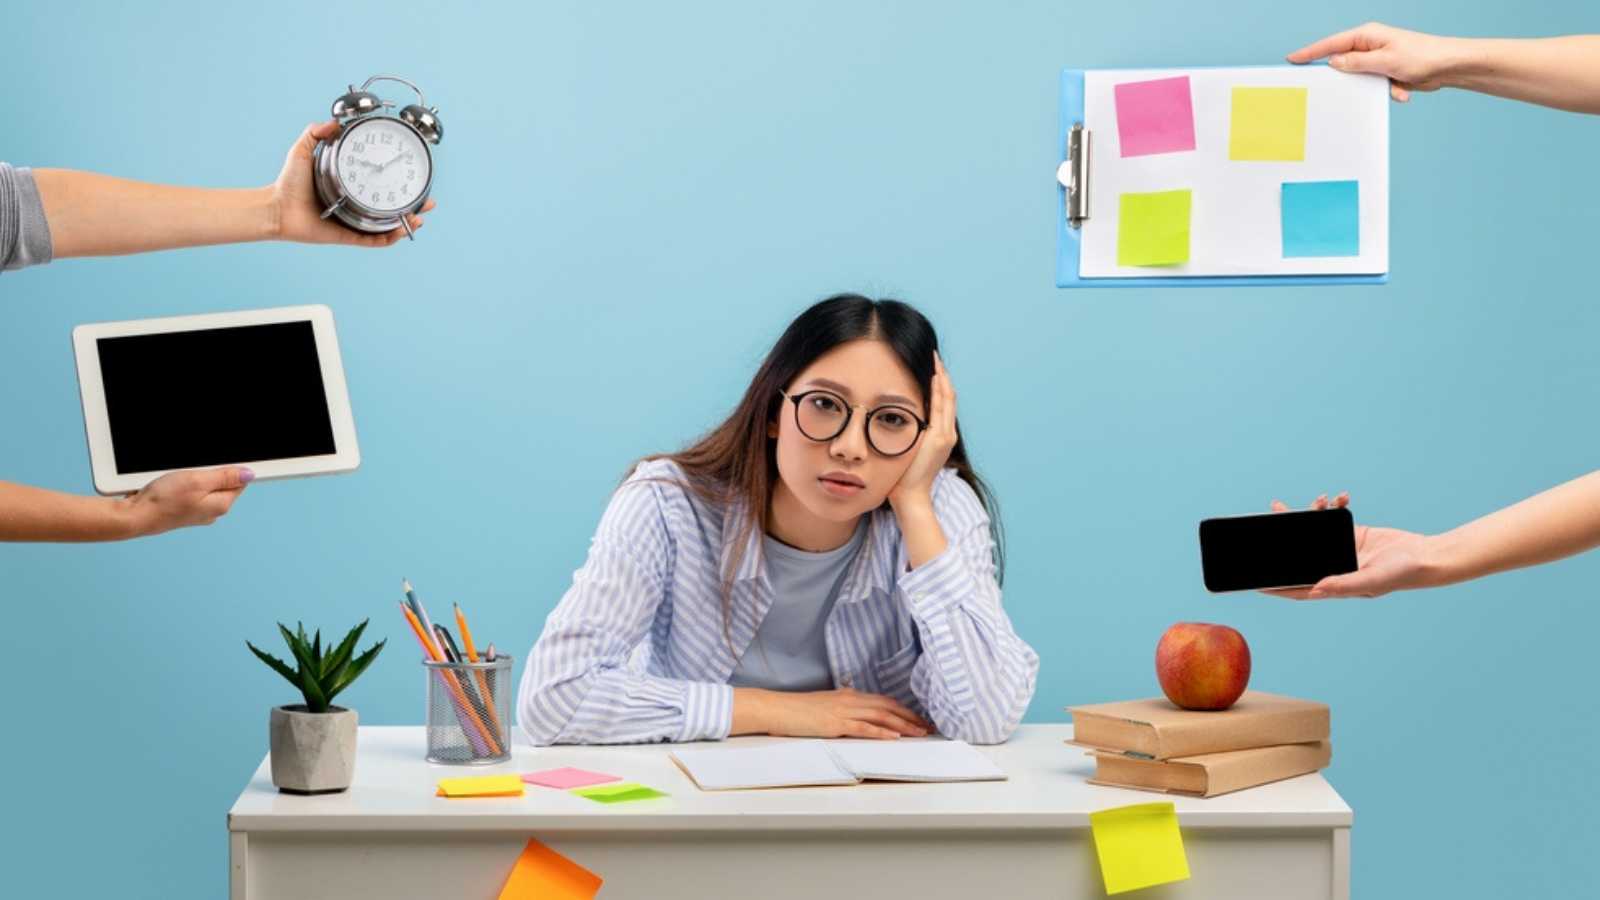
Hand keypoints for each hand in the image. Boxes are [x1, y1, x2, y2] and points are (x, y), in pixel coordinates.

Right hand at [121, 467, 252, 537]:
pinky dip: (186, 484)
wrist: (136, 515)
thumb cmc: (164, 499)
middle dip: (212, 472)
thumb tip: (249, 474)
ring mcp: (198, 513)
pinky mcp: (184, 511)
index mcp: (221, 505)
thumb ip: (225, 477)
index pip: (241, 482)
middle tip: (195, 470)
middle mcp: (213, 512)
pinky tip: (174, 483)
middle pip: (223, 484)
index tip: (219, 463)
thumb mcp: (198, 480)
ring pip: (206, 487)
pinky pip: (193, 492)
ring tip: (181, 477)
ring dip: (197, 477)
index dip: (234, 468)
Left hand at [268, 120, 435, 246]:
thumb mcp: (302, 150)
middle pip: (391, 207)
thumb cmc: (287, 183)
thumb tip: (334, 122)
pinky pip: (374, 240)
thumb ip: (316, 132)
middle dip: (412, 205)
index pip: (379, 184)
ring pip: (387, 226)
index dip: (398, 182)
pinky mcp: (348, 236)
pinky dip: (389, 237)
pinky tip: (400, 231)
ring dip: (406, 222)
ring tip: (419, 215)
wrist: (276, 208)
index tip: (411, 174)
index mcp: (349, 187)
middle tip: (427, 199)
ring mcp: (353, 221)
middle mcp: (354, 204)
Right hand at [737, 687, 933, 739]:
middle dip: (910, 717)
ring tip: (919, 733)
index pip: (883, 700)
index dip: (903, 709)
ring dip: (903, 725)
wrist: (777, 708)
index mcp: (848, 696)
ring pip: (881, 716)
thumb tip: (854, 715)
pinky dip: (881, 732)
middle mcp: (850, 700)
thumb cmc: (797, 710)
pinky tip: (894, 737)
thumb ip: (841, 708)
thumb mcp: (824, 706)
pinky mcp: (835, 724)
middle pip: (887, 707)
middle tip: (928, 727)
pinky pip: (863, 728)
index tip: (918, 718)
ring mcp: (843, 711)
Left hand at [887, 352, 957, 510]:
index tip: (931, 367)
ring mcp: (945, 435)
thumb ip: (907, 435)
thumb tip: (893, 419)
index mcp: (941, 435)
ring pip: (947, 398)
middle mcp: (947, 433)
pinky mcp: (939, 437)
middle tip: (934, 356)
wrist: (909, 496)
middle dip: (942, 375)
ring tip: (934, 360)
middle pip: (949, 396)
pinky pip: (941, 407)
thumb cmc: (902, 476)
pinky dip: (938, 390)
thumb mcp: (907, 449)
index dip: (939, 383)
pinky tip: (933, 376)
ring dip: (941, 377)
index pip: (943, 402)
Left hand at [1263, 493, 1435, 598]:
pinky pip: (1333, 517)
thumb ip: (1342, 585)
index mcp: (1334, 584)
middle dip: (1282, 538)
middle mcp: (1333, 567)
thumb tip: (1314, 589)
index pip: (1297, 587)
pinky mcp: (1352, 532)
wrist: (1425, 554)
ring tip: (1295, 502)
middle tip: (1266, 521)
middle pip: (1299, 554)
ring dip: (1304, 516)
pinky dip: (1333, 506)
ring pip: (1312, 532)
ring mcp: (1341, 549)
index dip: (1276, 586)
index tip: (1254, 582)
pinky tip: (1338, 497)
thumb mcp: (1370, 581)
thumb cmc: (1401, 574)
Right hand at [1287, 22, 1463, 101]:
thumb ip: (1356, 62)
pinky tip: (1402, 91)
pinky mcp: (1386, 73)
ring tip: (1386, 86)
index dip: (1310, 52)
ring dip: (1371, 87)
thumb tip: (1334, 62)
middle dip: (1343, 76)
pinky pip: (1374, 86)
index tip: (1292, 58)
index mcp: (1367, 36)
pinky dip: (1387, 91)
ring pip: (1358, 77)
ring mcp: (1378, 59)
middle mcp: (1370, 46)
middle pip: (1342, 61)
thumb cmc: (1422, 56)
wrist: (1448, 66)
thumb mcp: (1385, 60)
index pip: (1331, 44)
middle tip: (1329, 87)